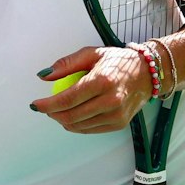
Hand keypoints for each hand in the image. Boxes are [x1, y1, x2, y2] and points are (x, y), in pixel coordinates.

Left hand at [31, 46, 152, 132]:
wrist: (149, 73)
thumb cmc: (118, 62)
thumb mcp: (91, 54)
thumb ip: (66, 64)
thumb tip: (44, 75)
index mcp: (102, 81)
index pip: (67, 99)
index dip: (47, 104)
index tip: (35, 104)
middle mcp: (111, 100)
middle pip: (71, 115)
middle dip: (52, 113)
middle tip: (45, 107)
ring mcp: (117, 114)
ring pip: (78, 125)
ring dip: (62, 120)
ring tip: (58, 110)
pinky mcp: (120, 123)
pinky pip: (90, 130)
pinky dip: (76, 125)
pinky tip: (73, 115)